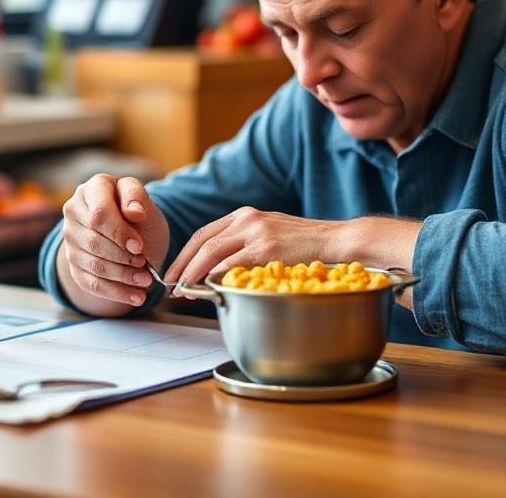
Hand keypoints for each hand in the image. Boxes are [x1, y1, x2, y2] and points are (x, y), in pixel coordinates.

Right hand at [59, 174, 169, 311]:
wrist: (133, 238)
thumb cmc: (139, 217)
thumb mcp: (146, 203)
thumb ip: (138, 200)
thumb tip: (134, 212)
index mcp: (92, 189)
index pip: (99, 213)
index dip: (119, 233)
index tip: (139, 246)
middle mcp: (74, 211)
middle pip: (94, 241)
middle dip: (122, 258)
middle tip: (145, 266)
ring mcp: (71, 239)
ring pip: (93, 264)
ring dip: (122, 277)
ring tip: (145, 281)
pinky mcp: (73, 264)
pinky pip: (91, 283)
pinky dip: (116, 292)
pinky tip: (136, 296)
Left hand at [163, 207, 343, 288]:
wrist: (335, 240)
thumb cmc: (305, 244)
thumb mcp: (270, 235)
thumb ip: (245, 245)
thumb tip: (219, 270)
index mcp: (245, 214)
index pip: (205, 232)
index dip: (186, 253)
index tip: (175, 270)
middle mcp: (247, 219)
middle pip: (202, 240)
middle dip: (182, 264)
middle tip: (170, 283)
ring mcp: (256, 232)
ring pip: (211, 251)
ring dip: (192, 272)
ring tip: (183, 289)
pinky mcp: (266, 248)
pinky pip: (231, 263)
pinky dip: (214, 276)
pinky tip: (206, 287)